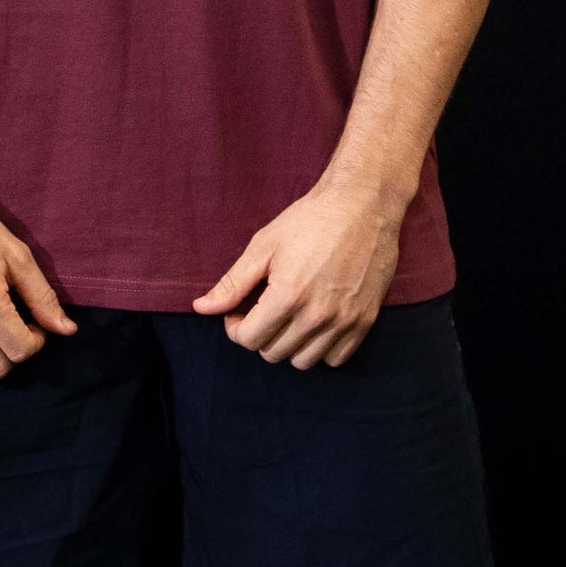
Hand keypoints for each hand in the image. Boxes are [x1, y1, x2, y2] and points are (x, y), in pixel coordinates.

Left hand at [191, 176, 407, 368]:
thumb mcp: (264, 246)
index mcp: (288, 295)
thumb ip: (232, 283)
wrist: (362, 205)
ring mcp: (344, 321)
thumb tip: (201, 308)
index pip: (249, 339)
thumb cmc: (310, 220)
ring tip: (288, 317)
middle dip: (260, 334)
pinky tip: (314, 324)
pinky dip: (320, 349)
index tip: (239, 312)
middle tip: (263, 310)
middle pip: (273, 353)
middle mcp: (317, 315)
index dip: (236, 327)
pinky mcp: (365, 321)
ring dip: (288, 345)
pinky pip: (335, 359)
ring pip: (303, 361)